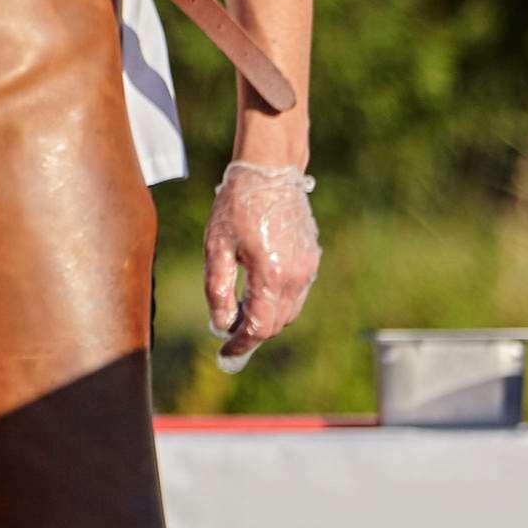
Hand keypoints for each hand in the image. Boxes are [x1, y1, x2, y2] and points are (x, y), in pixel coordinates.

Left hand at [204, 160, 319, 373]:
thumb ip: (217, 290)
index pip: (259, 327)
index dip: (241, 345)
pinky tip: (255, 294)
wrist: (269, 173)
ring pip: (289, 311)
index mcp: (271, 276)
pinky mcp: (312, 258)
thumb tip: (220, 325)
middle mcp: (297, 276)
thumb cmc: (236, 207)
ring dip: (266, 319)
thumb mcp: (216, 248)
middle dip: (253, 335)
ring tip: (237, 316)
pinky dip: (277, 302)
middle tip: (227, 337)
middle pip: (277, 324)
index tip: (225, 355)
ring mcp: (309, 267)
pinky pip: (296, 293)